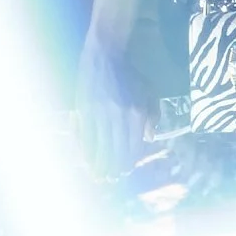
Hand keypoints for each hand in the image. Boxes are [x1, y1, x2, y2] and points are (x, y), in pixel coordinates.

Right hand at [74, 30, 148, 181]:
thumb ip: (152, 116)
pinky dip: (86, 151)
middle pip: (116, 151)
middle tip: (112, 180)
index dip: (130, 161)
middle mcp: (118, 116)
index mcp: (136, 113)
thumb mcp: (149, 93)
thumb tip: (148, 137)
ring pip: (99, 147)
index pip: (134, 146)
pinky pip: (85, 136)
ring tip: (100, 177)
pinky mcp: (83, 110)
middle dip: (115, 169)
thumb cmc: (130, 75)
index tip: (127, 171)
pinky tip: (86, 160)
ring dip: (100, 165)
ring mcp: (99, 114)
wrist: (105, 56)